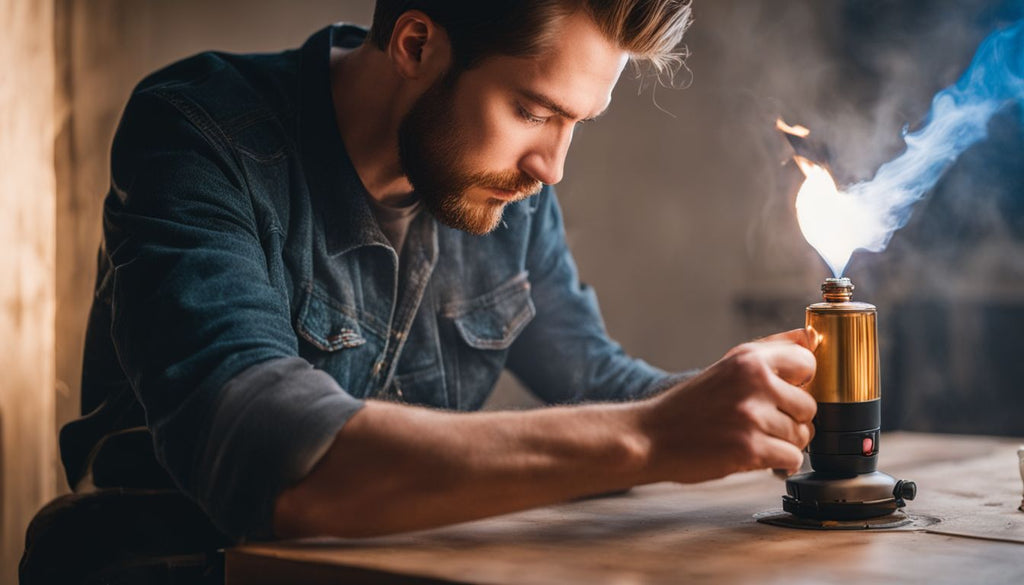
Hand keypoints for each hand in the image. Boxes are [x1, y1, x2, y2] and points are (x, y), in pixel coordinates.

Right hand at [638, 328, 817, 482]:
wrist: (650, 437)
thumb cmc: (689, 406)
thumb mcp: (727, 367)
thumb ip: (771, 351)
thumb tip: (812, 339)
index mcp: (748, 358)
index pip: (808, 362)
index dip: (801, 382)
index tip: (785, 393)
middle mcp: (753, 381)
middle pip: (809, 405)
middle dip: (792, 420)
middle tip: (761, 423)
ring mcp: (752, 416)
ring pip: (802, 435)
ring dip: (783, 443)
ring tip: (751, 439)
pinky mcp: (750, 449)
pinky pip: (792, 458)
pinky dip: (778, 462)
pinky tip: (753, 455)